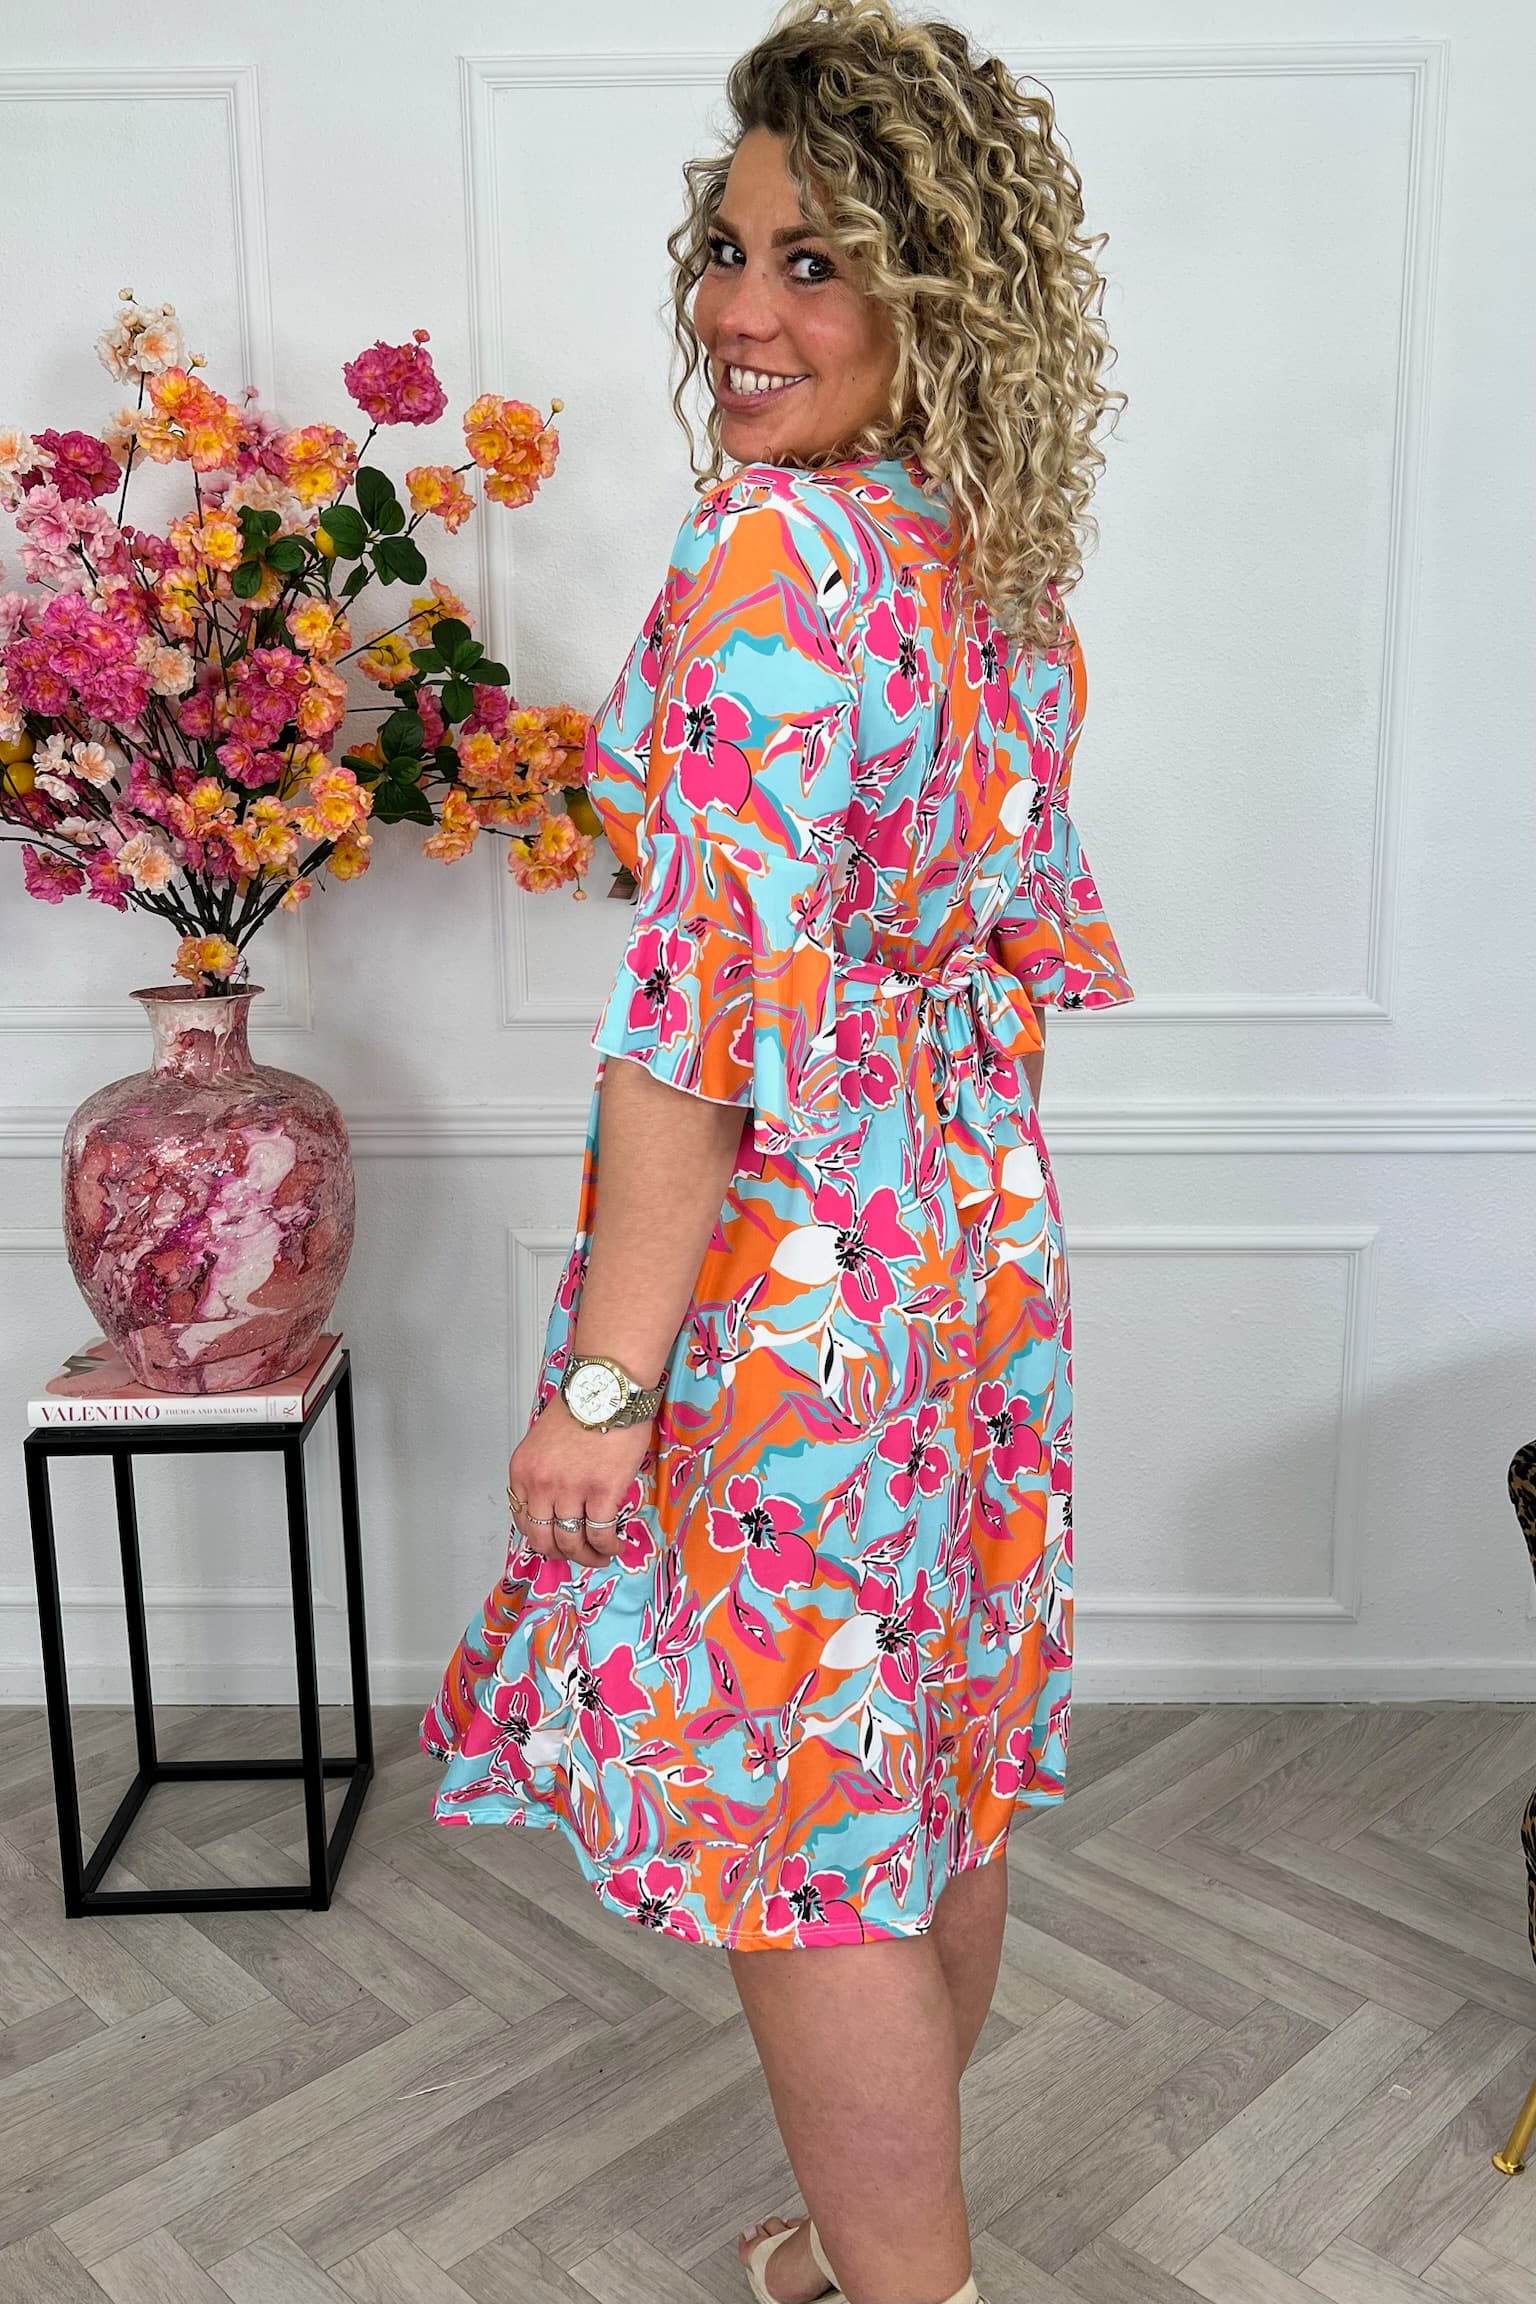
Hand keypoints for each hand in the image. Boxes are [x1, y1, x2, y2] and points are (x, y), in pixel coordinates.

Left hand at [507, 1394, 653, 1569]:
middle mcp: (540, 1485)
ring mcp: (570, 1491)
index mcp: (522, 1471)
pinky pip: (600, 1534)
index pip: (523, 1520)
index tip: (555, 1541)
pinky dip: (607, 1546)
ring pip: (572, 1542)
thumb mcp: (544, 1439)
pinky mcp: (601, 1493)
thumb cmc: (583, 1403)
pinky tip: (615, 1546)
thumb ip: (545, 1470)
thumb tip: (558, 1497)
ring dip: (588, 1556)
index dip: (541, 1538)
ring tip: (601, 1555)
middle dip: (561, 1554)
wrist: (608, 1387)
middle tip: (577, 1554)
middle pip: (543, 1539)